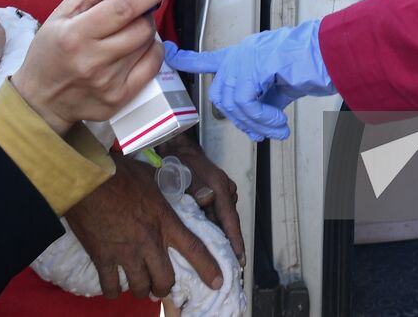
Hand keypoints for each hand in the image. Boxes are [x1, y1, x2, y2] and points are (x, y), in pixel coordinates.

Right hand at [11, 0, 169, 134]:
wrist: (42, 100)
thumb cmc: (50, 53)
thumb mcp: (60, 16)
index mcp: (76, 35)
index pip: (123, 8)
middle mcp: (94, 61)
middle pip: (142, 28)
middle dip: (145, 13)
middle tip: (134, 12)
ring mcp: (109, 83)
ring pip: (149, 45)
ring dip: (144, 33)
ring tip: (125, 34)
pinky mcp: (120, 98)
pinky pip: (153, 67)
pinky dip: (150, 53)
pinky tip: (134, 51)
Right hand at [66, 154, 224, 298]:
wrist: (87, 177)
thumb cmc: (120, 172)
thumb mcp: (153, 175)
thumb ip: (173, 186)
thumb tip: (194, 188)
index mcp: (164, 220)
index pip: (193, 248)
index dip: (208, 268)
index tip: (217, 282)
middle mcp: (148, 241)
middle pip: (165, 280)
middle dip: (165, 287)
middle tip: (161, 284)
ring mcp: (125, 252)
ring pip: (140, 287)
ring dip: (142, 290)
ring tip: (140, 285)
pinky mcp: (102, 257)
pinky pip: (111, 286)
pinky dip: (114, 291)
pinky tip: (115, 287)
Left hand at [163, 131, 245, 265]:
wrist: (178, 148)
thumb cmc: (178, 161)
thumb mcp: (183, 173)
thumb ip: (195, 186)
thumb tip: (207, 198)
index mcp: (219, 186)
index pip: (229, 219)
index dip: (235, 241)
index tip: (240, 259)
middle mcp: (226, 190)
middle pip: (229, 222)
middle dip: (231, 245)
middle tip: (232, 268)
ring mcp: (224, 192)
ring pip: (224, 220)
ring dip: (223, 237)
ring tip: (223, 261)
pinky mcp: (219, 194)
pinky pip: (219, 215)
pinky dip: (217, 228)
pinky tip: (213, 243)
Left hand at [164, 20, 335, 141]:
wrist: (331, 54)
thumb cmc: (313, 66)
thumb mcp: (282, 87)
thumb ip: (264, 101)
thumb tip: (257, 125)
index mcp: (247, 55)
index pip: (209, 58)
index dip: (188, 60)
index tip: (171, 55)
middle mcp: (243, 53)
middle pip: (220, 92)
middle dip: (239, 118)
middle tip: (262, 130)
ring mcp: (247, 56)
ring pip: (232, 101)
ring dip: (255, 123)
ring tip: (276, 128)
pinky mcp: (255, 64)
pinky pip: (247, 101)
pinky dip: (261, 117)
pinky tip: (278, 122)